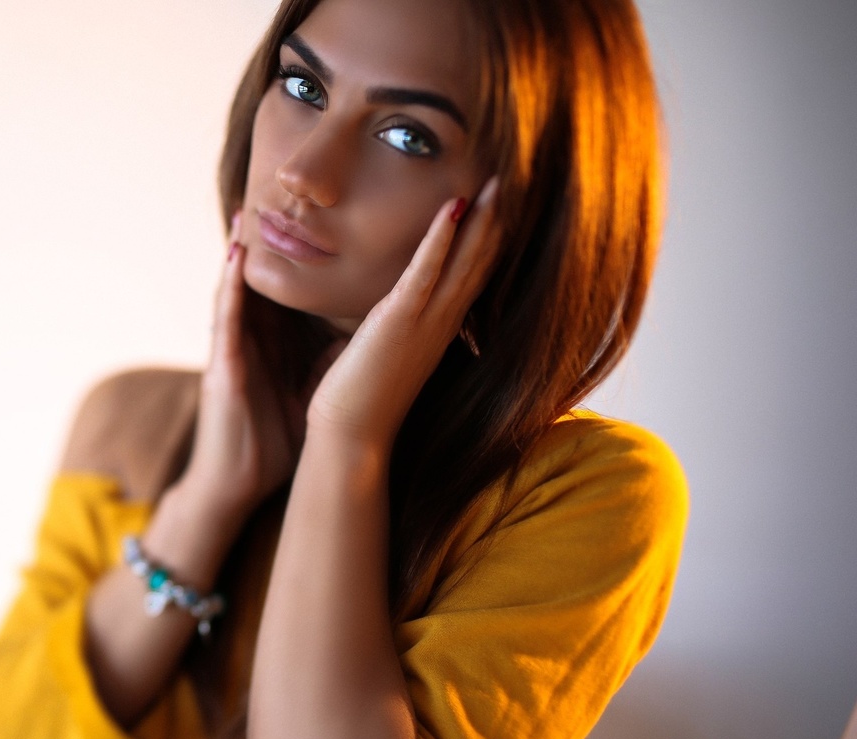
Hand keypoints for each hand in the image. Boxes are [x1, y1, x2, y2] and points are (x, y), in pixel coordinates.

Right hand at [175, 213, 307, 524]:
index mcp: (280, 344)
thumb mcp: (312, 390)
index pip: (297, 289)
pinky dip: (228, 282)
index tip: (336, 218)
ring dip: (244, 248)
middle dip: (276, 240)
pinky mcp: (221, 363)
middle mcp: (256, 338)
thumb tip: (370, 335)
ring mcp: (234, 347)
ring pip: (241, 287)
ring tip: (252, 205)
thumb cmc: (273, 443)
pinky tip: (234, 252)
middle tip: (288, 192)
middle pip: (268, 278)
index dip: (312, 255)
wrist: (240, 486)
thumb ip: (331, 360)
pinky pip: (224, 315)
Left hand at [307, 176, 502, 450]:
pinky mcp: (399, 322)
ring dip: (480, 220)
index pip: (472, 276)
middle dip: (495, 220)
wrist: (350, 436)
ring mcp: (425, 323)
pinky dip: (441, 239)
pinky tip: (453, 206)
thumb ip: (392, 327)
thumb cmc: (359, 396)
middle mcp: (441, 324)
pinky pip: (426, 272)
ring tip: (495, 183)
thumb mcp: (384, 351)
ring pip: (464, 263)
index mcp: (438, 329)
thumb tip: (383, 314)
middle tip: (509, 180)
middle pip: (480, 263)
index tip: (499, 206)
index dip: (487, 240)